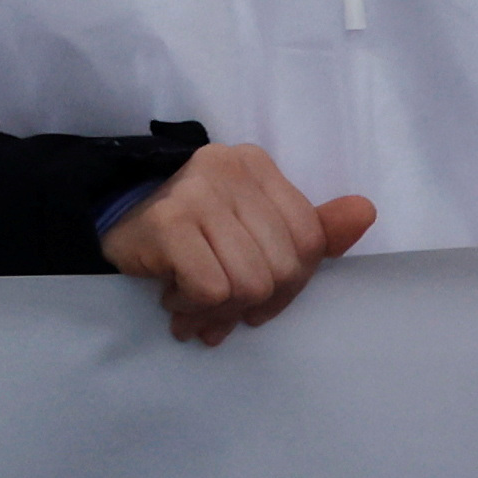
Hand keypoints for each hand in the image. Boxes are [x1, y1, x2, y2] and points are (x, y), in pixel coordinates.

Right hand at [94, 139, 375, 344]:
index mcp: (258, 166)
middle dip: (253, 304)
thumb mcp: (254, 227)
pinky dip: (193, 306)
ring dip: (219, 311)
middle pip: (282, 268)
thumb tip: (366, 212)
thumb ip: (312, 227)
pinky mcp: (167, 222)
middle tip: (222, 308)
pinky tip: (174, 295)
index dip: (289, 285)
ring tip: (194, 305)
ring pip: (249, 283)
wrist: (111, 225)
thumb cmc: (192, 233)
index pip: (308, 242)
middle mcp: (229, 167)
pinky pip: (212, 289)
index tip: (257, 297)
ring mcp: (196, 190)